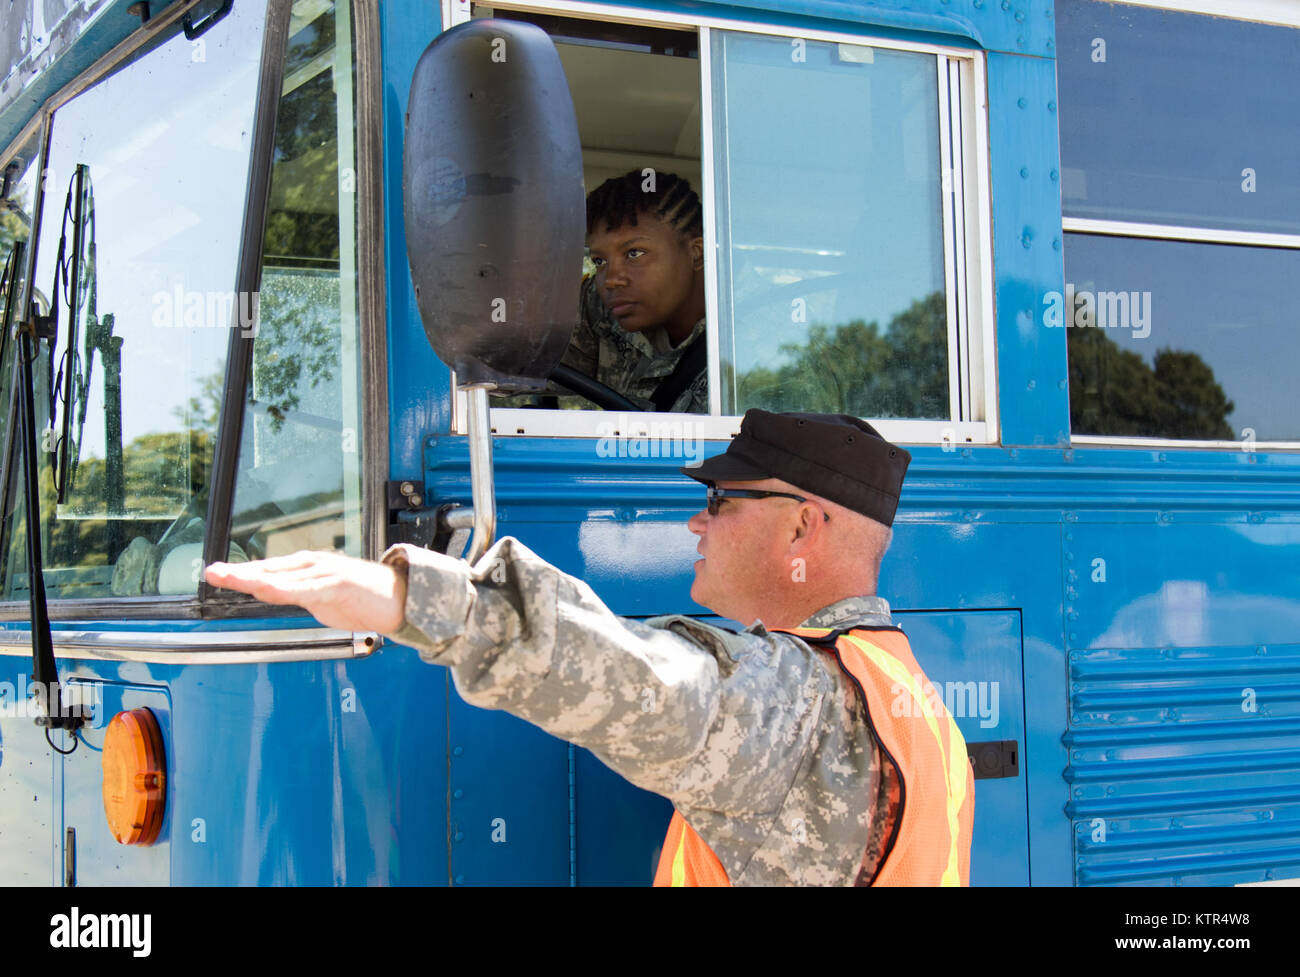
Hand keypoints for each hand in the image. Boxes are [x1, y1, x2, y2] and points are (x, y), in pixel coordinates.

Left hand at [205, 551, 407, 634]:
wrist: (401, 599)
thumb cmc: (365, 598)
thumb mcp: (323, 598)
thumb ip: (299, 595)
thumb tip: (275, 596)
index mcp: (309, 568)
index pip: (268, 570)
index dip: (241, 572)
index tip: (216, 573)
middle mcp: (314, 565)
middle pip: (269, 569)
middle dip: (240, 572)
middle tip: (213, 571)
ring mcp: (326, 573)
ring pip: (283, 576)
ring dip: (254, 577)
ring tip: (232, 577)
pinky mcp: (338, 584)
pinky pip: (306, 589)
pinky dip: (285, 589)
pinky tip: (268, 589)